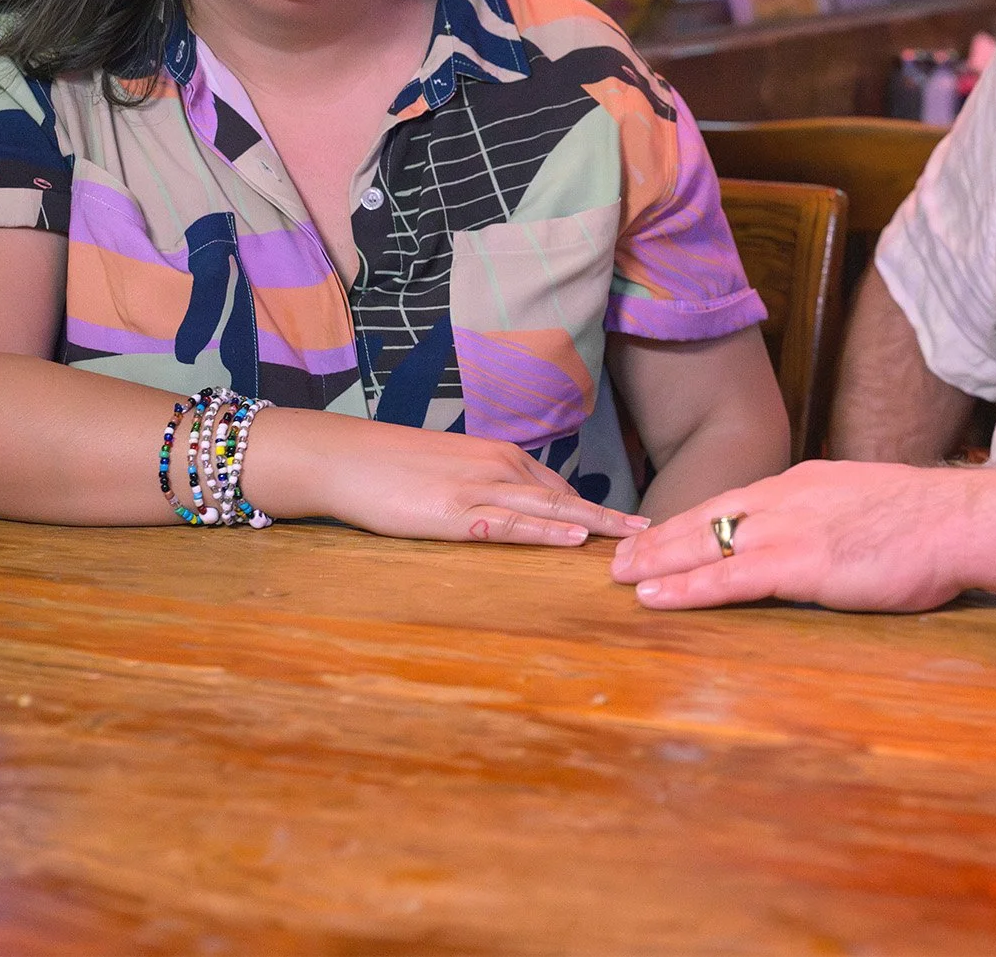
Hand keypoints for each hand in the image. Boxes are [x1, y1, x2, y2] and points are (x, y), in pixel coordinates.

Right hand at [241, 408, 647, 545]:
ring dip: (594, 524)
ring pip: (550, 508)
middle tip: (651, 532)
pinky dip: (547, 532)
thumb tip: (509, 507)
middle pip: (567, 496)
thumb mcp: (450, 470)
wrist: (344, 456)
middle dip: (610, 516)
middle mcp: (499, 466)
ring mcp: (479, 487)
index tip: (628, 523)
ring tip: (633, 539)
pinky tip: (575, 539)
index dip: (593, 508)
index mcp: (500, 456)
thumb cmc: (392, 465)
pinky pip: (511, 523)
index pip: (558, 487)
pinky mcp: (456, 512)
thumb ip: (484, 486)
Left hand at [609, 460, 972, 611]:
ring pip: (705, 545)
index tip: (666, 532)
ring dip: (658, 562)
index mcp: (806, 483)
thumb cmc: (931, 521)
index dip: (695, 519)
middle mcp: (787, 498)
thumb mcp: (872, 504)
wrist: (961, 520)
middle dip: (661, 538)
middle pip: (707, 517)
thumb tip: (832, 535)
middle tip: (620, 556)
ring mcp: (790, 529)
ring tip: (620, 577)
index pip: (736, 501)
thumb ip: (839, 518)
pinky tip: (654, 598)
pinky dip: (685, 588)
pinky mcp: (799, 563)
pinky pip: (727, 578)